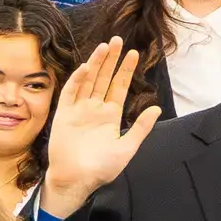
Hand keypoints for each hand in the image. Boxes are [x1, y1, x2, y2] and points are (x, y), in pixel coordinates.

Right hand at [42, 39, 157, 210]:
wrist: (76, 180)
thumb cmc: (101, 168)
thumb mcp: (126, 148)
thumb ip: (140, 128)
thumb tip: (156, 109)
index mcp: (111, 115)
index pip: (119, 86)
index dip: (126, 70)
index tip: (134, 53)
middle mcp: (95, 109)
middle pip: (104, 78)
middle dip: (111, 60)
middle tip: (117, 40)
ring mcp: (79, 110)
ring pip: (88, 81)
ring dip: (95, 64)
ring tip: (104, 46)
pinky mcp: (63, 115)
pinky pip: (70, 93)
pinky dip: (78, 80)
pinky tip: (87, 67)